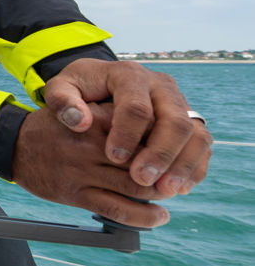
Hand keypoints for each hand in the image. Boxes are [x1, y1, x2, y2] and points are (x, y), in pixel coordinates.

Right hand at [13, 103, 167, 226]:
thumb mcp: (83, 109)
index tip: (176, 149)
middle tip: (175, 175)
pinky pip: (116, 209)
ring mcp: (82, 171)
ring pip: (136, 187)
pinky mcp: (75, 194)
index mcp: (95, 119)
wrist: (13, 144)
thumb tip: (159, 132)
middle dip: (166, 171)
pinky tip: (158, 216)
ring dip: (160, 194)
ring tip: (169, 194)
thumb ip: (116, 117)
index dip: (166, 143)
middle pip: (145, 160)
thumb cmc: (57, 127)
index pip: (145, 131)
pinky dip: (144, 217)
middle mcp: (89, 144)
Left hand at [44, 59, 211, 192]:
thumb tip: (79, 122)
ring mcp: (180, 103)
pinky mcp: (190, 121)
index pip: (136, 106)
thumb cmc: (80, 89)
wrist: (103, 82)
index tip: (113, 157)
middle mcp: (161, 86)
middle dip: (160, 153)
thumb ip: (62, 100)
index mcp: (129, 75)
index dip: (127, 134)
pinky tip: (179, 188)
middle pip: (174, 120)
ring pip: (196, 134)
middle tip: (142, 179)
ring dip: (183, 165)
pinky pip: (202, 146)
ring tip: (165, 190)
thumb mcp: (62, 88)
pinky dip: (194, 168)